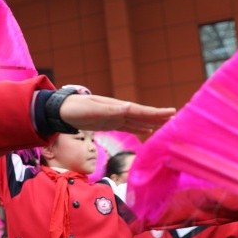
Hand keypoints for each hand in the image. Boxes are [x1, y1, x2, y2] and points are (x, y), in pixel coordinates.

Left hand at [58, 94, 174, 135]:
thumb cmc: (76, 108)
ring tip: (167, 124)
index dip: (156, 113)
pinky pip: (129, 126)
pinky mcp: (109, 123)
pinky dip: (140, 128)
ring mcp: (114, 117)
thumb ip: (110, 110)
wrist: (61, 110)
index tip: (172, 113)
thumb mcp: (92, 110)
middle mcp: (118, 111)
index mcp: (117, 107)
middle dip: (158, 117)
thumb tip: (129, 107)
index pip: (140, 111)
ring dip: (152, 122)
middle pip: (143, 115)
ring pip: (138, 121)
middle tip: (176, 119)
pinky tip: (147, 130)